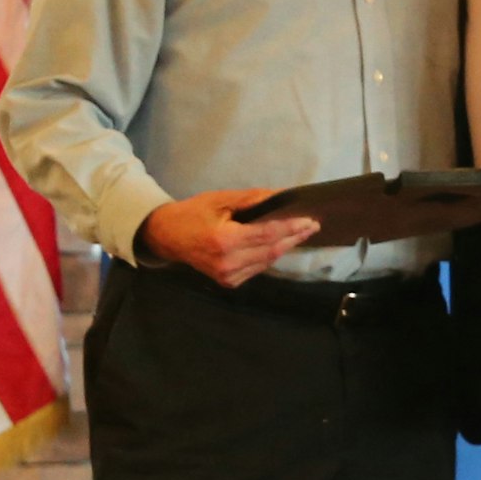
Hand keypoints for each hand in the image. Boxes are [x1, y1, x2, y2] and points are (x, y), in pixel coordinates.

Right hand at [139, 189, 317, 286]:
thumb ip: (252, 199)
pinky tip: (280, 244)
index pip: (267, 234)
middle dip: (294, 238)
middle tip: (313, 226)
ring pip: (267, 262)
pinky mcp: (228, 282)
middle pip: (272, 251)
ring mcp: (228, 276)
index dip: (291, 228)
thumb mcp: (220, 199)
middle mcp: (227, 262)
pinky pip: (257, 268)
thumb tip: (281, 197)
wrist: (167, 237)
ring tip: (301, 233)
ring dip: (285, 247)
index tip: (310, 220)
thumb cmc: (193, 213)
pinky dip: (270, 256)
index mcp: (224, 240)